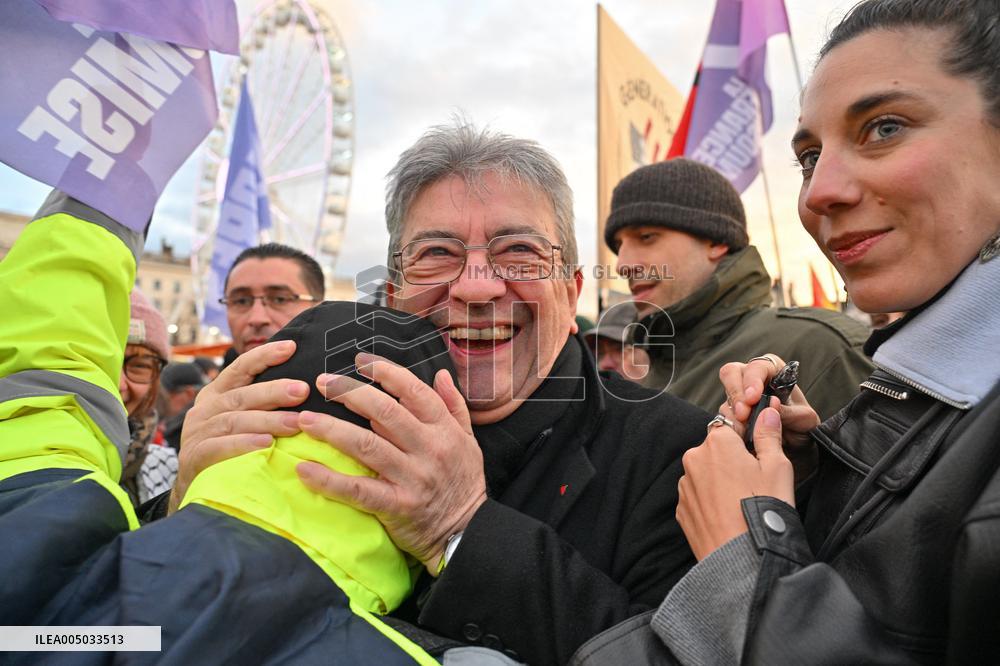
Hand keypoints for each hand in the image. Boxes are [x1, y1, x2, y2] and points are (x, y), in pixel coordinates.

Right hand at [170, 340, 307, 512]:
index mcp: (217, 393)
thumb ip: (263, 405)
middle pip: (242, 395)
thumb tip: (306, 388)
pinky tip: (266, 445)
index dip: (264, 356)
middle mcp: (205, 408)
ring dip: (267, 420)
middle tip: (303, 390)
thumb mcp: (242, 421)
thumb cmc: (231, 450)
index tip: (291, 347)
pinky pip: (219, 447)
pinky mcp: (194, 457)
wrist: (197, 491)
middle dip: (274, 391)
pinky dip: (243, 444)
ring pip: (234, 421)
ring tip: (295, 423)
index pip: (241, 368)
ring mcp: (197, 432)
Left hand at [295, 352, 486, 573]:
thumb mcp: (469, 440)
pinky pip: (358, 490)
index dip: (386, 372)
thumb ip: (453, 405)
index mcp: (444, 430)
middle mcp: (428, 449)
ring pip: (366, 446)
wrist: (467, 532)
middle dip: (350, 393)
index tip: (360, 360)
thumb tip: (439, 373)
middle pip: (385, 412)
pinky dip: (329, 480)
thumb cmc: (463, 482)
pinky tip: (305, 469)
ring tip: (305, 419)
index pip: (414, 391)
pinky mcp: (396, 506)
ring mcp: (411, 478)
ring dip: (332, 430)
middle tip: (322, 382)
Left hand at [677, 408, 794, 560]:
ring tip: (742, 501)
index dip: (747, 432)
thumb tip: (768, 412)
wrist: (742, 557)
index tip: (758, 445)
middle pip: (716, 448)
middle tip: (755, 480)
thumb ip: (769, 434)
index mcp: (717, 443)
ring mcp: (685, 485)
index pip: (731, 423)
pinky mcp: (682, 509)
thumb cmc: (763, 510)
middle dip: (733, 458)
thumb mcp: (777, 467)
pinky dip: (710, 500)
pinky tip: (729, 514)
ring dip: (720, 479)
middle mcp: (694, 459)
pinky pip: (698, 496)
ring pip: (706, 472)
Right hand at [718, 354, 820, 480]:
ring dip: (732, 412)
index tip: (753, 398)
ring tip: (744, 429)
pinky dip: (730, 423)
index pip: (757, 367)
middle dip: (735, 393)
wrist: (796, 443)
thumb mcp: (803, 419)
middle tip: (742, 414)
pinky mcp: (732, 411)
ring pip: (726, 395)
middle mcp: (753, 378)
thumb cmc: (802, 424)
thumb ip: (788, 411)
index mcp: (773, 370)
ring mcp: (740, 394)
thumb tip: (771, 404)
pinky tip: (740, 434)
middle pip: (732, 373)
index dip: (752, 380)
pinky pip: (724, 414)